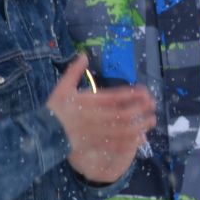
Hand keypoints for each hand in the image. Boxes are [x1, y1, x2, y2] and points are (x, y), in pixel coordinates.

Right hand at [47, 55, 154, 183]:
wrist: (45, 134)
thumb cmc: (55, 110)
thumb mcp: (62, 87)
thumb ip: (74, 71)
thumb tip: (83, 54)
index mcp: (92, 102)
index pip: (117, 96)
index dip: (134, 94)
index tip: (145, 91)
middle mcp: (98, 117)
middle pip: (125, 113)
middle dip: (142, 109)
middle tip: (153, 105)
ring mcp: (99, 132)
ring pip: (125, 130)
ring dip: (141, 125)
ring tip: (152, 120)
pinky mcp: (98, 144)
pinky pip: (118, 145)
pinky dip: (132, 142)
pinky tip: (141, 138)